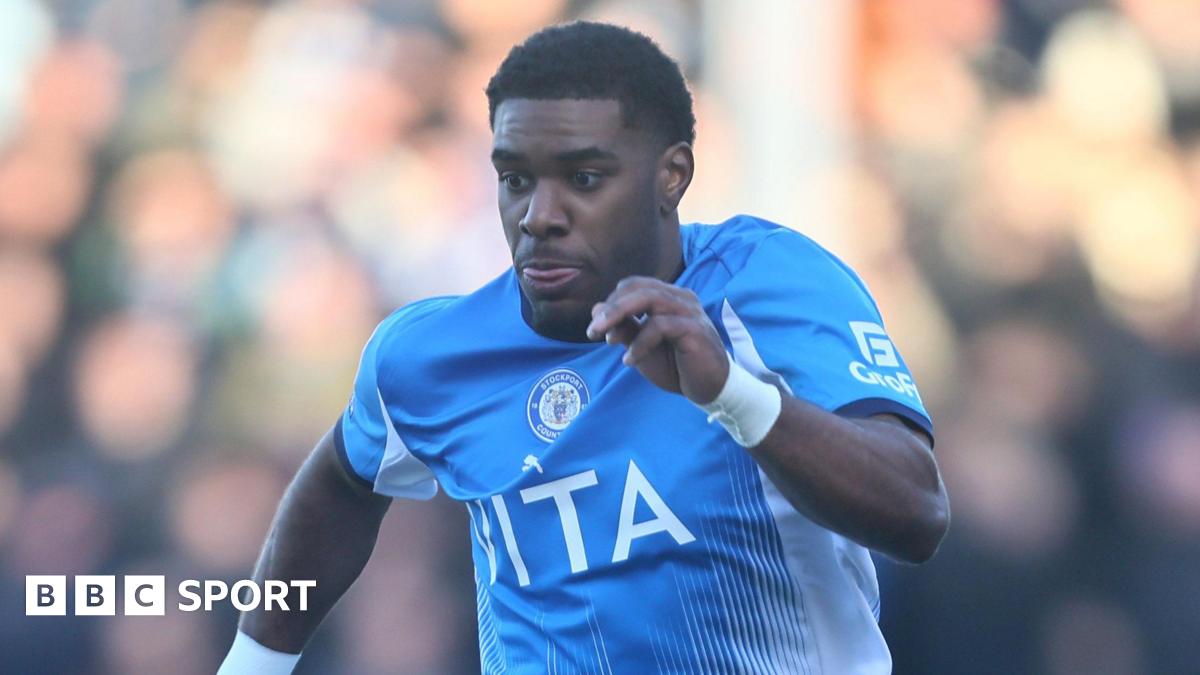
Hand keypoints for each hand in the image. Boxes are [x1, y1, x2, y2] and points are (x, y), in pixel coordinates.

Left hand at [586, 276, 729, 404]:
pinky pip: (660, 326)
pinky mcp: (695, 329)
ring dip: (621, 317)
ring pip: (650, 299)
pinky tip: (629, 361)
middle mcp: (680, 299)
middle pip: (639, 288)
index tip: (595, 325)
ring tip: (606, 340)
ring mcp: (689, 312)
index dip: (612, 301)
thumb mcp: (642, 347)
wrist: (710, 389)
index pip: (635, 286)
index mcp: (669, 298)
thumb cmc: (677, 366)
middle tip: (592, 330)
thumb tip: (596, 310)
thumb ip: (624, 328)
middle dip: (612, 307)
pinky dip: (640, 343)